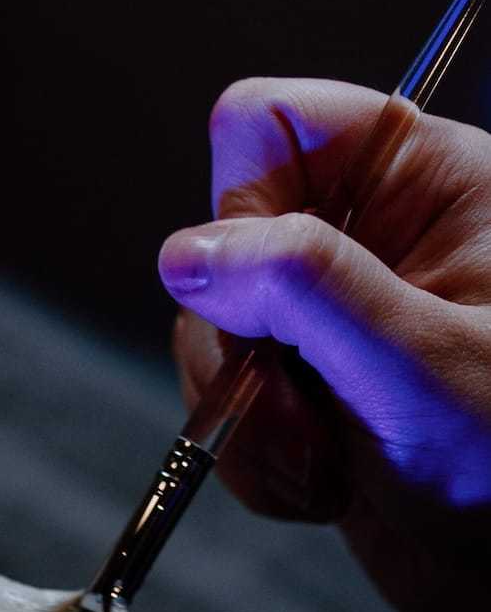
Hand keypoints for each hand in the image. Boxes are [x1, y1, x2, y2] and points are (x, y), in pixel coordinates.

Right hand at [160, 76, 490, 611]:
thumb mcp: (417, 366)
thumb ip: (306, 288)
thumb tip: (189, 252)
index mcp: (424, 182)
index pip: (268, 125)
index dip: (245, 208)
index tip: (273, 296)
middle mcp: (372, 236)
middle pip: (222, 238)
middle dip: (241, 341)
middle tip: (304, 401)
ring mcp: (332, 318)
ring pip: (208, 331)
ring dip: (248, 418)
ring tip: (325, 464)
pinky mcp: (306, 390)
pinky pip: (221, 404)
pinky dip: (256, 458)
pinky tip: (324, 486)